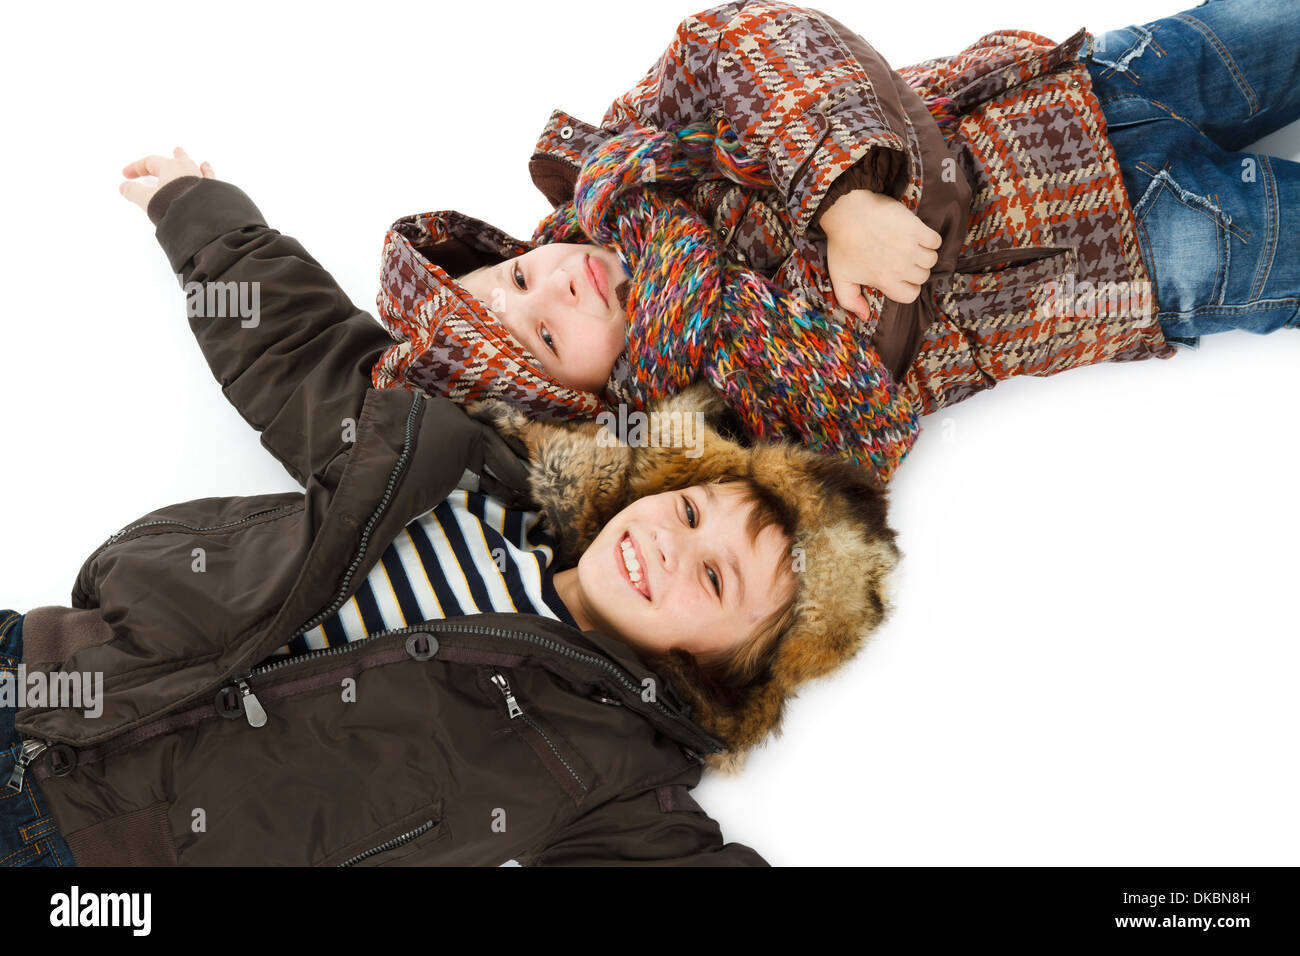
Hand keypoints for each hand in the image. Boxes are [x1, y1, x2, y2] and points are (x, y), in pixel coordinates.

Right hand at [118, 146, 215, 213]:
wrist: (201, 220)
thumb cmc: (172, 206)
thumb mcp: (147, 200)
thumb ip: (134, 192)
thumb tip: (124, 187)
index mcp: (170, 167)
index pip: (150, 162)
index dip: (137, 167)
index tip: (126, 176)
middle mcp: (187, 169)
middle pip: (177, 160)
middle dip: (174, 157)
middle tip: (177, 150)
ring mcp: (202, 179)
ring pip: (195, 167)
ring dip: (192, 164)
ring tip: (200, 161)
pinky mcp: (214, 192)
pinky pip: (210, 179)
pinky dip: (208, 174)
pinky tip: (209, 171)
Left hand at [821, 188, 941, 318]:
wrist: (847, 212)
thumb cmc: (842, 244)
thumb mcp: (840, 277)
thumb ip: (851, 300)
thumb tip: (865, 317)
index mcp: (885, 280)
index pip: (910, 295)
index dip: (906, 287)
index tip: (900, 277)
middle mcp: (900, 267)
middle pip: (922, 277)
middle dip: (914, 270)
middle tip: (902, 258)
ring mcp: (910, 248)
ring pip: (931, 260)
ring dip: (924, 255)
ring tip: (911, 247)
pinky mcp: (916, 229)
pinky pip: (936, 241)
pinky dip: (931, 240)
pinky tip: (918, 236)